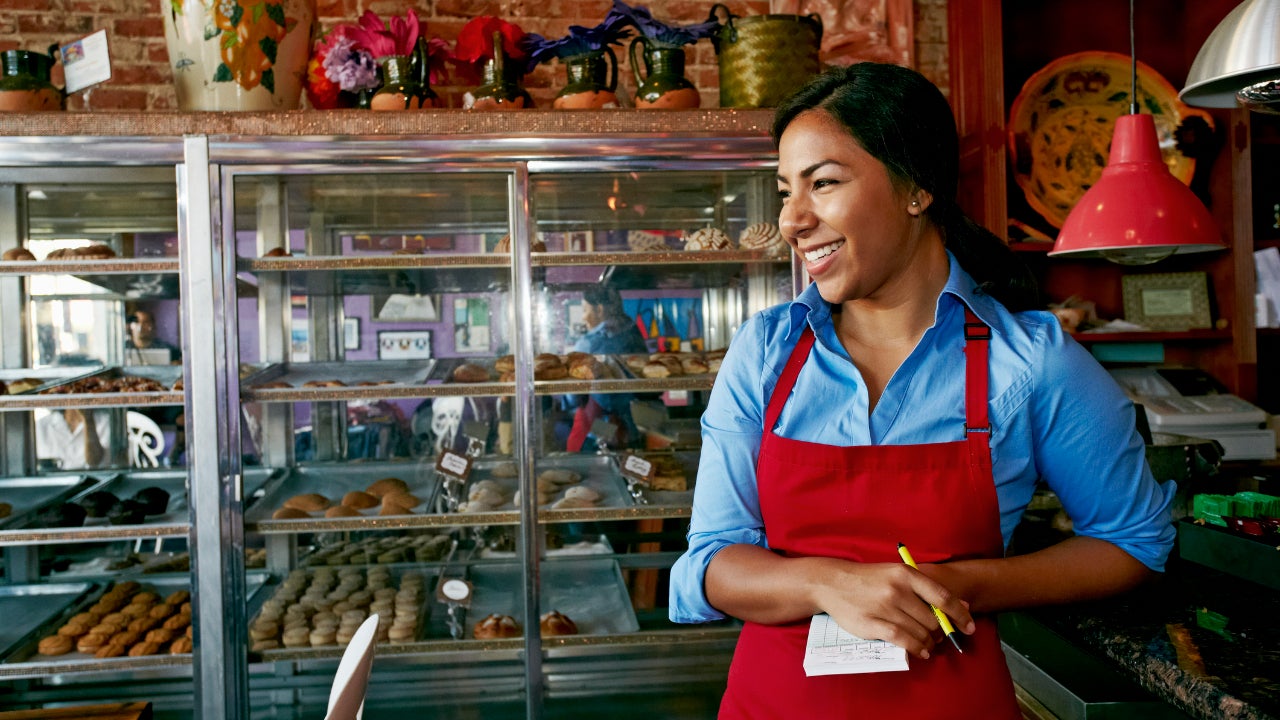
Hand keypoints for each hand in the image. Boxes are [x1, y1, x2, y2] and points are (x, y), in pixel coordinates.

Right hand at [806, 557, 974, 659]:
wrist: (832, 582)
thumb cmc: (869, 579)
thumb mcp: (897, 574)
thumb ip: (926, 589)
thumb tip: (961, 605)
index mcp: (906, 574)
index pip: (943, 597)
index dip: (960, 615)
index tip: (970, 628)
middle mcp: (897, 589)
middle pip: (933, 619)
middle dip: (941, 632)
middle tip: (939, 636)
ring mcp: (884, 607)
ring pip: (920, 632)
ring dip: (929, 643)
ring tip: (929, 644)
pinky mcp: (872, 624)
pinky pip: (903, 640)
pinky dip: (917, 648)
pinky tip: (921, 652)